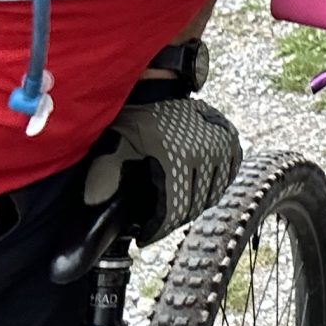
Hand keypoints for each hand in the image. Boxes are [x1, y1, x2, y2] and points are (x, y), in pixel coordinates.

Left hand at [83, 98, 241, 245]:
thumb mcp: (115, 146)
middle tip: (157, 222)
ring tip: (175, 207)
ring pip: (212, 195)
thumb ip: (103, 177)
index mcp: (178, 157)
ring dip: (194, 206)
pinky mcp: (231, 141)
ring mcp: (222, 146)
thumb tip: (93, 205)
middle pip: (193, 206)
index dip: (158, 229)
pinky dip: (213, 188)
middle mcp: (206, 152)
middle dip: (172, 220)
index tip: (145, 236)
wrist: (158, 89)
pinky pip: (228, 178)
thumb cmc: (134, 120)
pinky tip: (196, 190)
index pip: (173, 210)